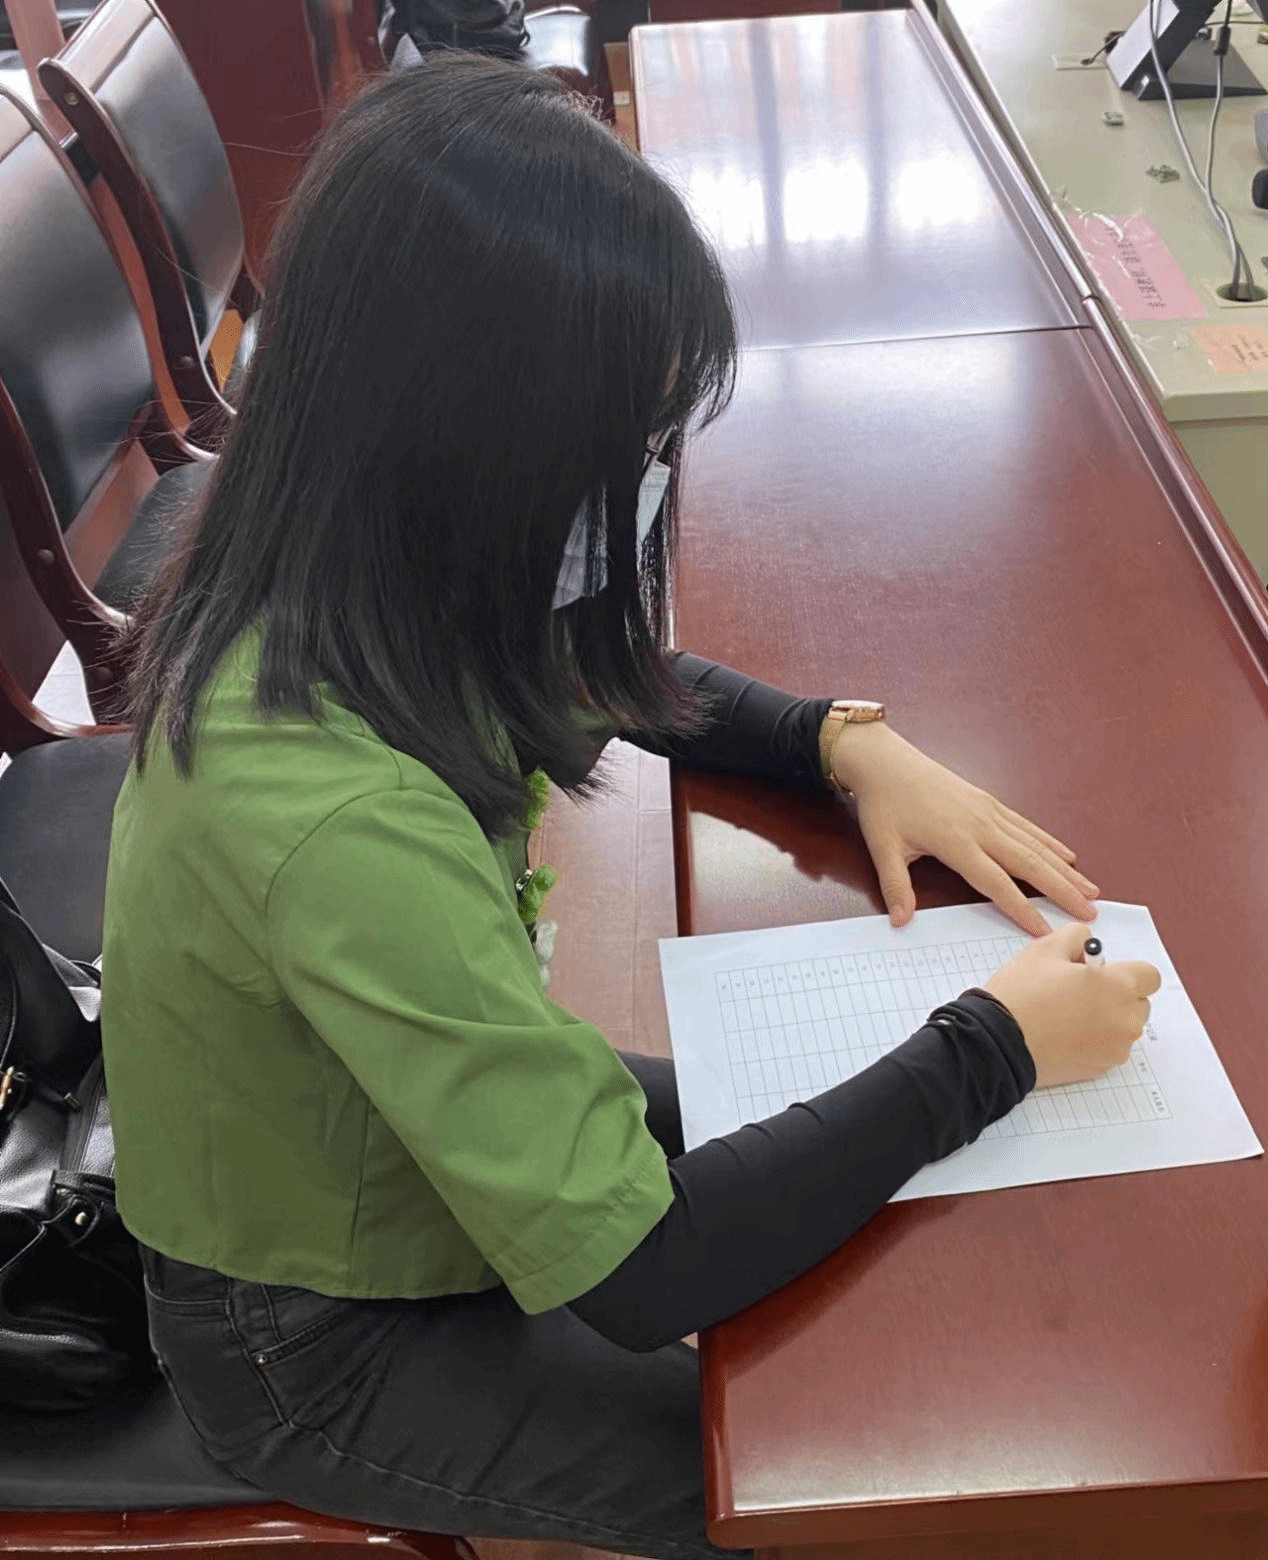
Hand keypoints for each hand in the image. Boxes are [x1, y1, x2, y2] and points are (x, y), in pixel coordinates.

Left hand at [829, 721, 1097, 937]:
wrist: (885, 761)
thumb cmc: (883, 803)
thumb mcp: (882, 847)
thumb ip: (895, 886)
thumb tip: (901, 921)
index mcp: (955, 841)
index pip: (995, 882)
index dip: (1021, 908)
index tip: (1045, 930)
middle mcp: (980, 825)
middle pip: (1029, 863)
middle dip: (1062, 890)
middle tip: (1090, 913)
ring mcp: (988, 811)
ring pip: (1034, 845)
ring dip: (1065, 869)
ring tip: (1091, 890)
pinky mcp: (988, 802)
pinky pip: (1026, 826)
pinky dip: (1050, 842)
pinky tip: (1067, 855)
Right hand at [984, 923, 1161, 1087]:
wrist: (998, 1042)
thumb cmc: (1022, 995)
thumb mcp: (1044, 949)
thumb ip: (1076, 936)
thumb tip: (1087, 946)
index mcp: (1118, 985)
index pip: (1149, 976)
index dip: (1125, 971)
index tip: (1101, 972)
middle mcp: (1125, 1019)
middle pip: (1140, 1003)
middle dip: (1117, 995)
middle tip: (1079, 991)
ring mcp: (1115, 1048)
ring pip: (1124, 1027)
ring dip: (1107, 1018)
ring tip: (1067, 1014)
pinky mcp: (1100, 1068)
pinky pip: (1109, 1048)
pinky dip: (1095, 1040)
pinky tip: (1064, 1034)